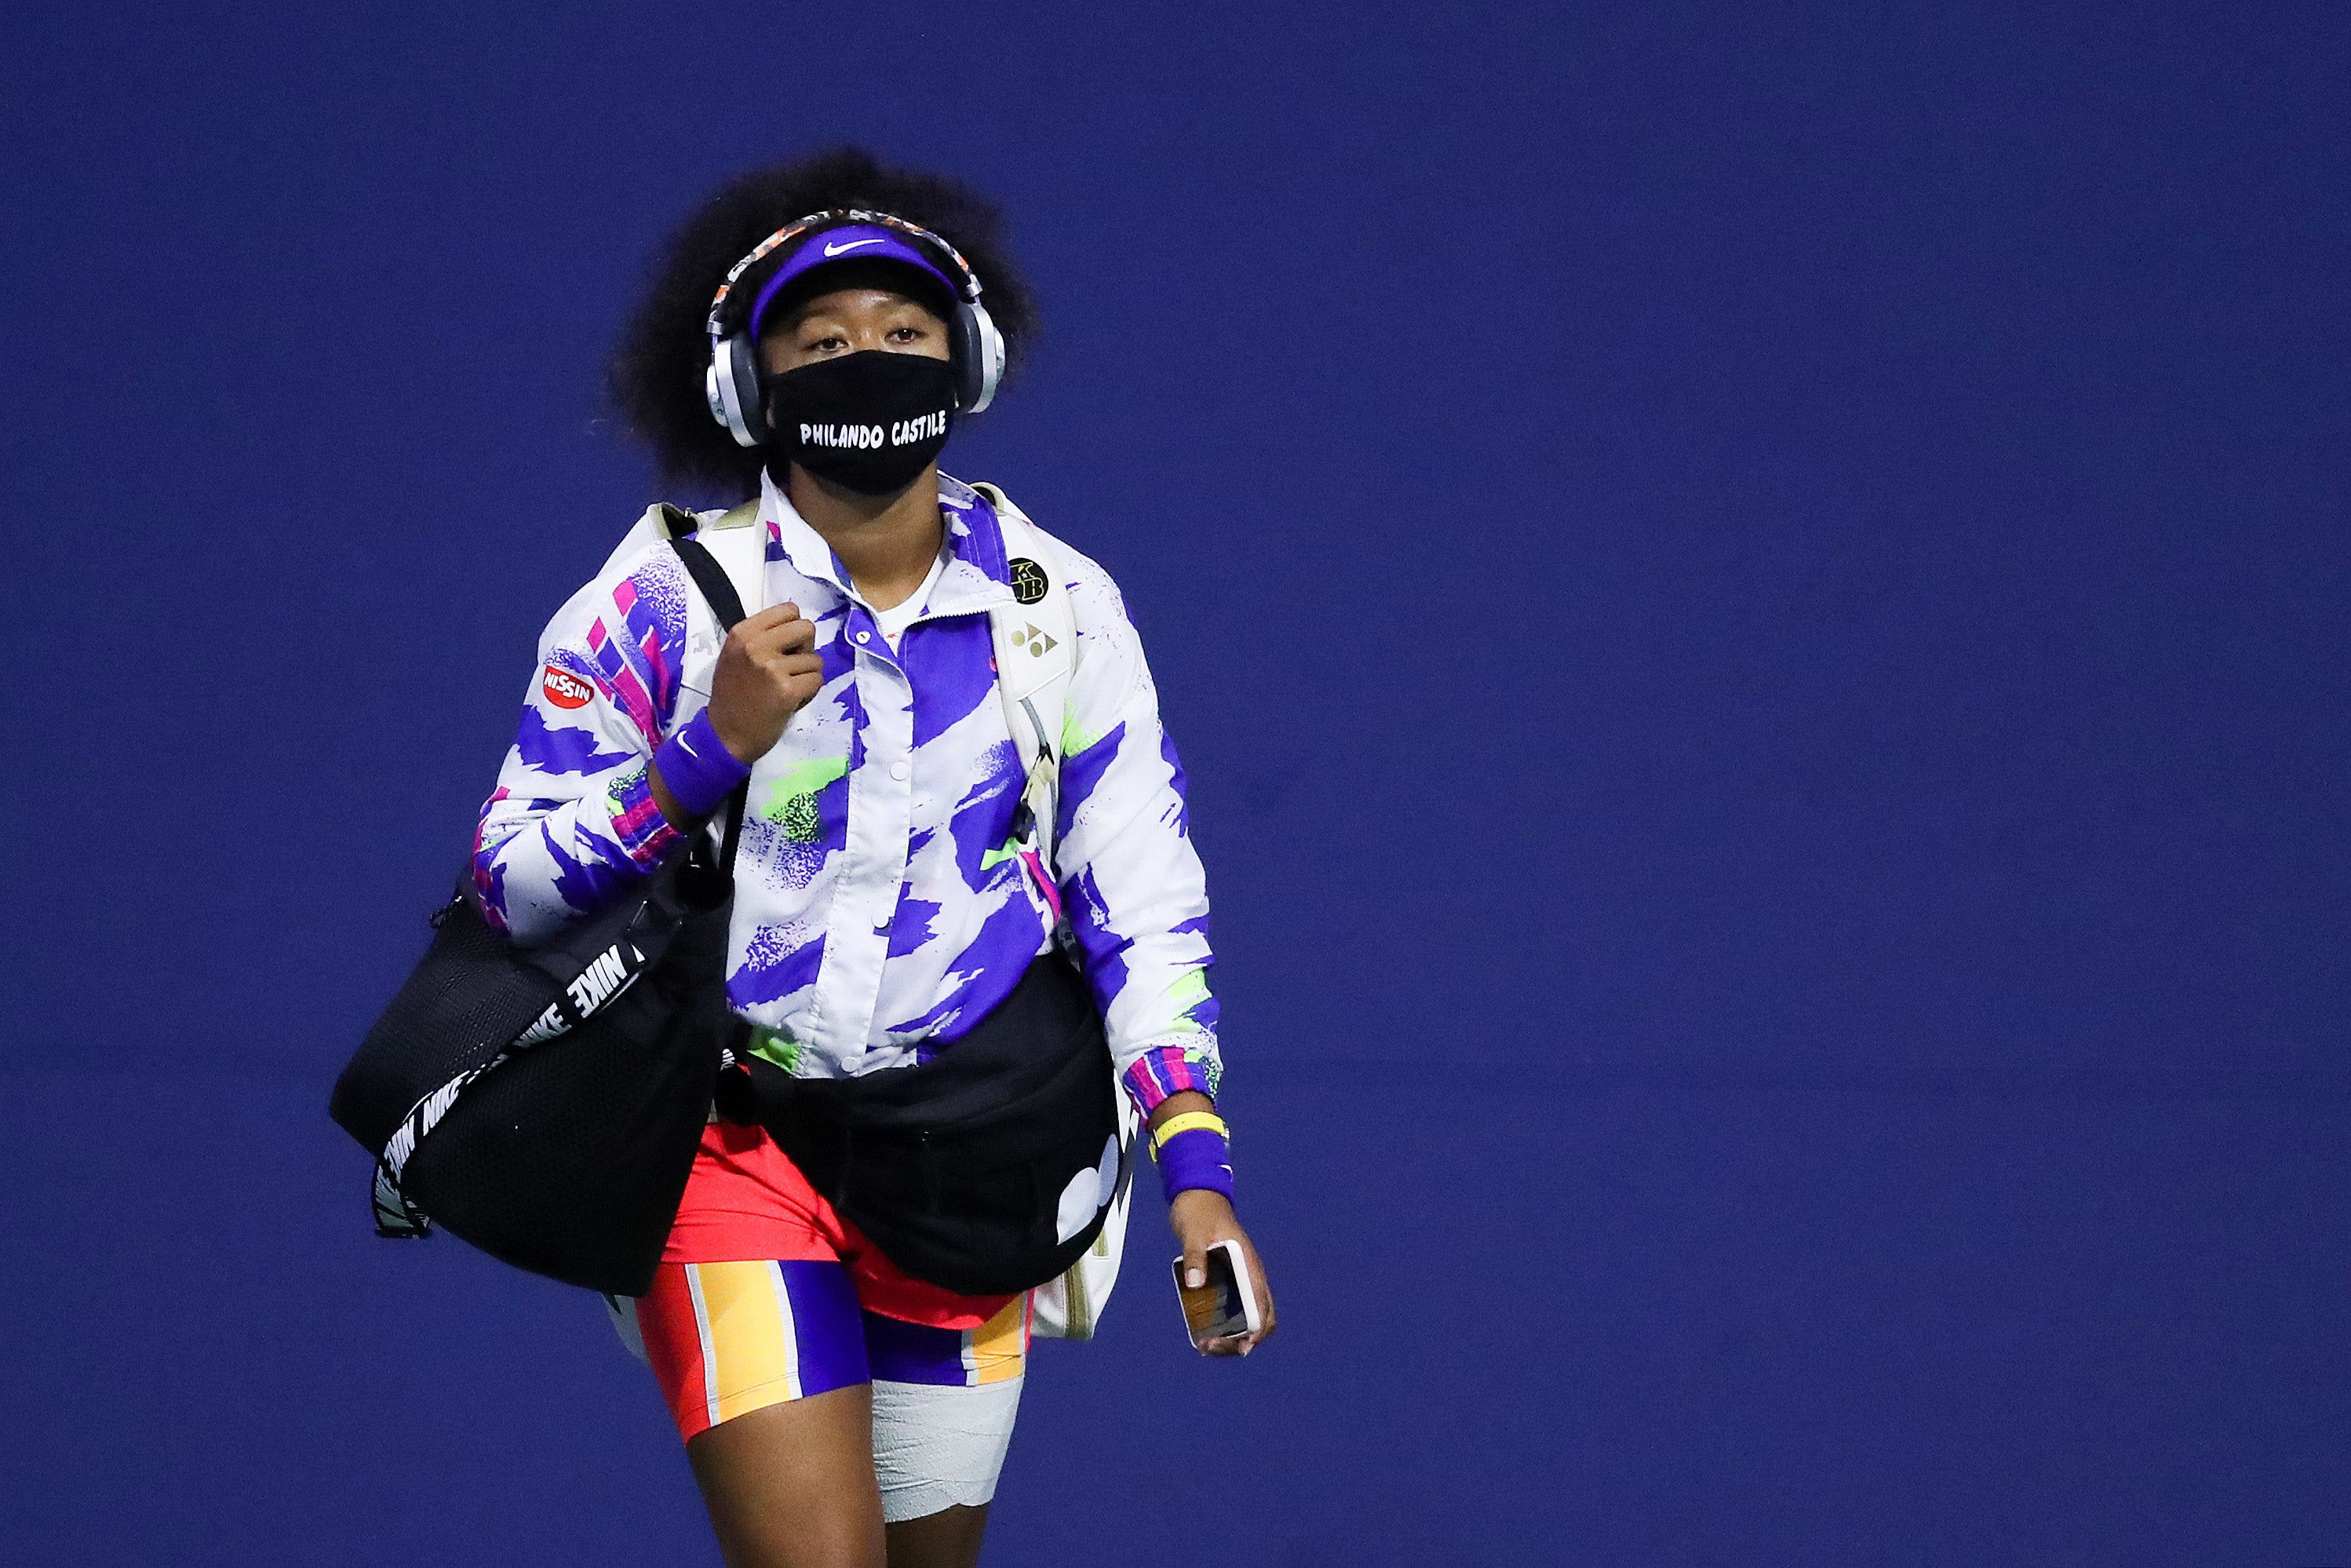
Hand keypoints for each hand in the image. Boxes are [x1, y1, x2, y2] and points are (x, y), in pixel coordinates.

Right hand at [706, 602, 821, 762]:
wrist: (725, 735)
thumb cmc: (732, 696)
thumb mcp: (735, 656)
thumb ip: (761, 638)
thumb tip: (794, 626)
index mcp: (743, 633)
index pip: (788, 609)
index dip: (793, 628)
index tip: (786, 645)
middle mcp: (756, 646)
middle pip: (807, 628)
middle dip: (806, 648)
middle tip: (791, 666)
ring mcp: (772, 668)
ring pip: (816, 659)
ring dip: (807, 675)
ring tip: (786, 688)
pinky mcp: (787, 690)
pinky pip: (817, 680)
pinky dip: (809, 693)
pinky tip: (791, 701)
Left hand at [1170, 1189, 1276, 1356]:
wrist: (1198, 1196)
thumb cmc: (1199, 1212)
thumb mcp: (1193, 1233)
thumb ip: (1195, 1257)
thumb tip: (1195, 1285)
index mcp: (1248, 1265)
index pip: (1263, 1306)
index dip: (1256, 1331)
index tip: (1241, 1346)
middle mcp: (1248, 1276)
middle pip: (1259, 1319)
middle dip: (1241, 1340)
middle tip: (1213, 1347)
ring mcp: (1239, 1279)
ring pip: (1246, 1317)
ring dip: (1231, 1336)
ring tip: (1206, 1345)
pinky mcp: (1227, 1279)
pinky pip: (1232, 1309)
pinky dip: (1222, 1325)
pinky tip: (1202, 1331)